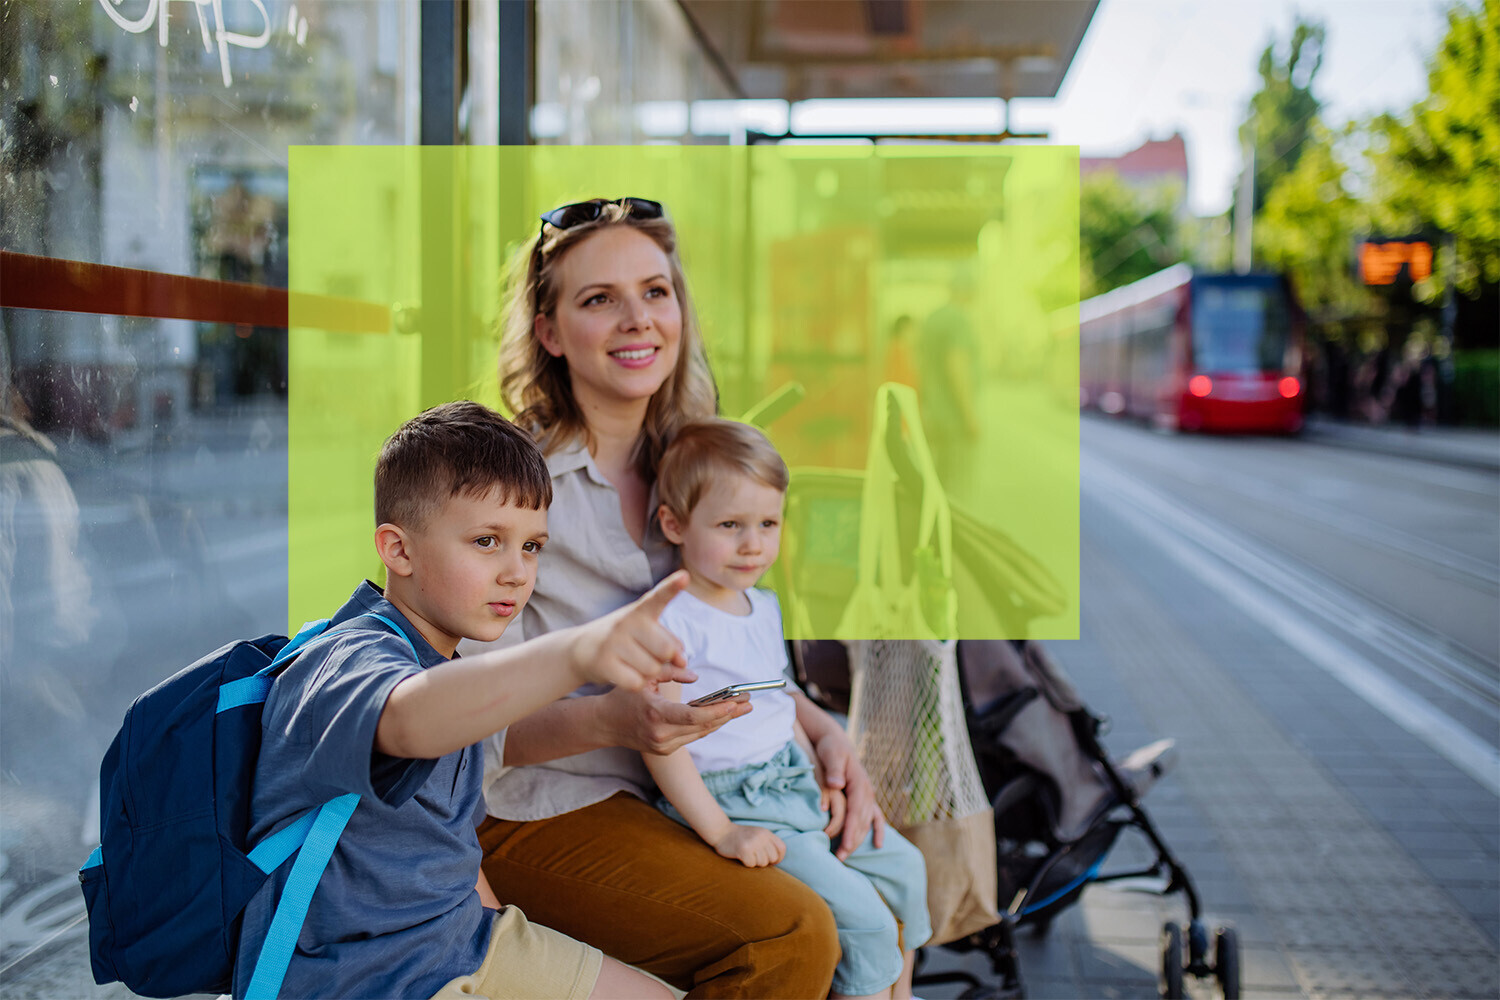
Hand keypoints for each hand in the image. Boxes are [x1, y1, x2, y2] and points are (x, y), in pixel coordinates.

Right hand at [570, 571, 689, 691]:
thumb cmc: (623, 639)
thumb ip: (669, 642)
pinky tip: (624, 673)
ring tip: (633, 663)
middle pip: (667, 650)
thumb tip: (683, 662)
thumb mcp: (644, 630)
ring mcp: (613, 642)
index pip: (658, 596)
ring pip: (652, 670)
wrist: (580, 649)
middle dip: (664, 660)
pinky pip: (636, 683)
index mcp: (640, 611)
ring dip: (649, 673)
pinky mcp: (604, 663)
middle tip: (649, 655)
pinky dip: (636, 683)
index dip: (672, 587)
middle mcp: (626, 622)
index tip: (685, 577)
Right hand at [598, 682, 750, 755]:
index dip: (717, 711)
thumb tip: (695, 676)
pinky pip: (692, 737)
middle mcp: (661, 735)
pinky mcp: (665, 751)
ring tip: (742, 707)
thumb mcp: (644, 677)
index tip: (735, 703)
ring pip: (700, 733)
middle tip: (749, 702)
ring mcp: (663, 747)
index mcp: (656, 715)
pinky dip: (707, 725)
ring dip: (722, 720)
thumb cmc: (623, 696)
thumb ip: (670, 672)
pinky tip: (721, 715)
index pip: (693, 717)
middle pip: (703, 726)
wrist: (605, 724)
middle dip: (728, 714)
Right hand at [713, 823, 784, 867]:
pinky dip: (746, 863)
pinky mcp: (743, 850)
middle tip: (755, 857)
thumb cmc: (741, 837)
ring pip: (762, 863)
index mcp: (766, 833)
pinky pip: (751, 864)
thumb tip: (777, 860)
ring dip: (754, 863)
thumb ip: (768, 843)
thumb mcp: (757, 834)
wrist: (721, 832)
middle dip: (764, 861)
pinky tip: (741, 856)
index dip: (779, 858)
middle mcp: (761, 836)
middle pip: (772, 858)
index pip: (782, 848)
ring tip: (747, 855)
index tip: (772, 861)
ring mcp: (753, 842)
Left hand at [813, 728, 885, 859]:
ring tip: (844, 857)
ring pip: (866, 823)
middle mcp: (867, 792)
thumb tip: (837, 784)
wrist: (838, 742)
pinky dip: (878, 830)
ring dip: (858, 840)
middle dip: (853, 841)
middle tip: (840, 859)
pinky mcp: (866, 798)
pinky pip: (875, 817)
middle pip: (862, 821)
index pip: (856, 811)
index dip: (852, 830)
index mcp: (859, 783)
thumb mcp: (831, 754)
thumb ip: (834, 769)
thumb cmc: (831, 749)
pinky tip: (879, 845)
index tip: (845, 846)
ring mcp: (869, 796)